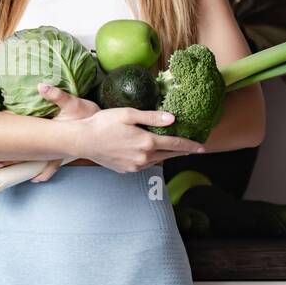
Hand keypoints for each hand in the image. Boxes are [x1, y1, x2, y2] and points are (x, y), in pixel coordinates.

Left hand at [0, 83, 98, 182]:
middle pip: (30, 161)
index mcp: (54, 143)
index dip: (13, 155)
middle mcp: (53, 151)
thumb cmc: (88, 116)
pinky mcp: (58, 149)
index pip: (30, 151)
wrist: (104, 126)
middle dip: (13, 163)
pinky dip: (34, 162)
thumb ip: (57, 95)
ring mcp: (56, 151)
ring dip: (22, 164)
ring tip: (3, 165)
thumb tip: (41, 86)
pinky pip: (44, 159)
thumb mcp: (73, 103)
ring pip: (35, 162)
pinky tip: (25, 160)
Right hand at [71, 105, 206, 173]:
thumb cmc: (103, 124)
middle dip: (183, 151)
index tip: (203, 148)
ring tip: (176, 150)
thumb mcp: (128, 115)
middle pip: (169, 155)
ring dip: (168, 155)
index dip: (191, 145)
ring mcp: (135, 166)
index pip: (175, 144)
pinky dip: (153, 158)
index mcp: (146, 143)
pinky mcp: (126, 169)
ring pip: (158, 161)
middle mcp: (143, 158)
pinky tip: (153, 153)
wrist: (82, 140)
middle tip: (195, 149)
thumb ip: (152, 117)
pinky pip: (146, 164)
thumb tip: (172, 119)